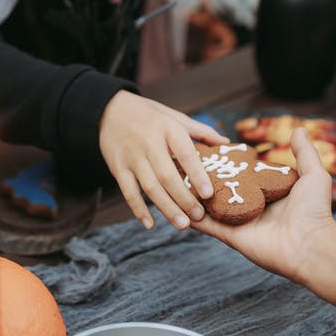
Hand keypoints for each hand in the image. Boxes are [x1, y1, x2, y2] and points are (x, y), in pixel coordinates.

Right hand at [99, 91, 228, 229]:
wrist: (109, 110)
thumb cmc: (149, 115)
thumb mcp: (174, 116)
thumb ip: (201, 131)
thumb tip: (227, 143)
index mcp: (167, 128)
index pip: (185, 154)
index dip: (197, 175)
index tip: (209, 194)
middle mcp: (149, 143)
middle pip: (168, 177)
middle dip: (184, 200)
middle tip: (199, 217)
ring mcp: (132, 157)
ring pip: (150, 188)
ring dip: (167, 208)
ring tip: (183, 224)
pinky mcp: (118, 168)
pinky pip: (128, 192)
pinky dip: (138, 209)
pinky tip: (150, 224)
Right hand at [191, 128, 335, 304]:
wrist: (310, 245)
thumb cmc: (314, 210)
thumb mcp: (313, 175)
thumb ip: (303, 152)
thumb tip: (298, 129)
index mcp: (268, 192)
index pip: (243, 174)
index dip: (228, 162)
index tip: (211, 148)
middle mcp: (251, 206)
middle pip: (223, 188)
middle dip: (207, 177)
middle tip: (187, 160)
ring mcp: (239, 221)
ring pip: (210, 205)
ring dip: (196, 194)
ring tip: (177, 177)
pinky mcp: (230, 235)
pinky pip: (207, 224)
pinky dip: (192, 215)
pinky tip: (177, 202)